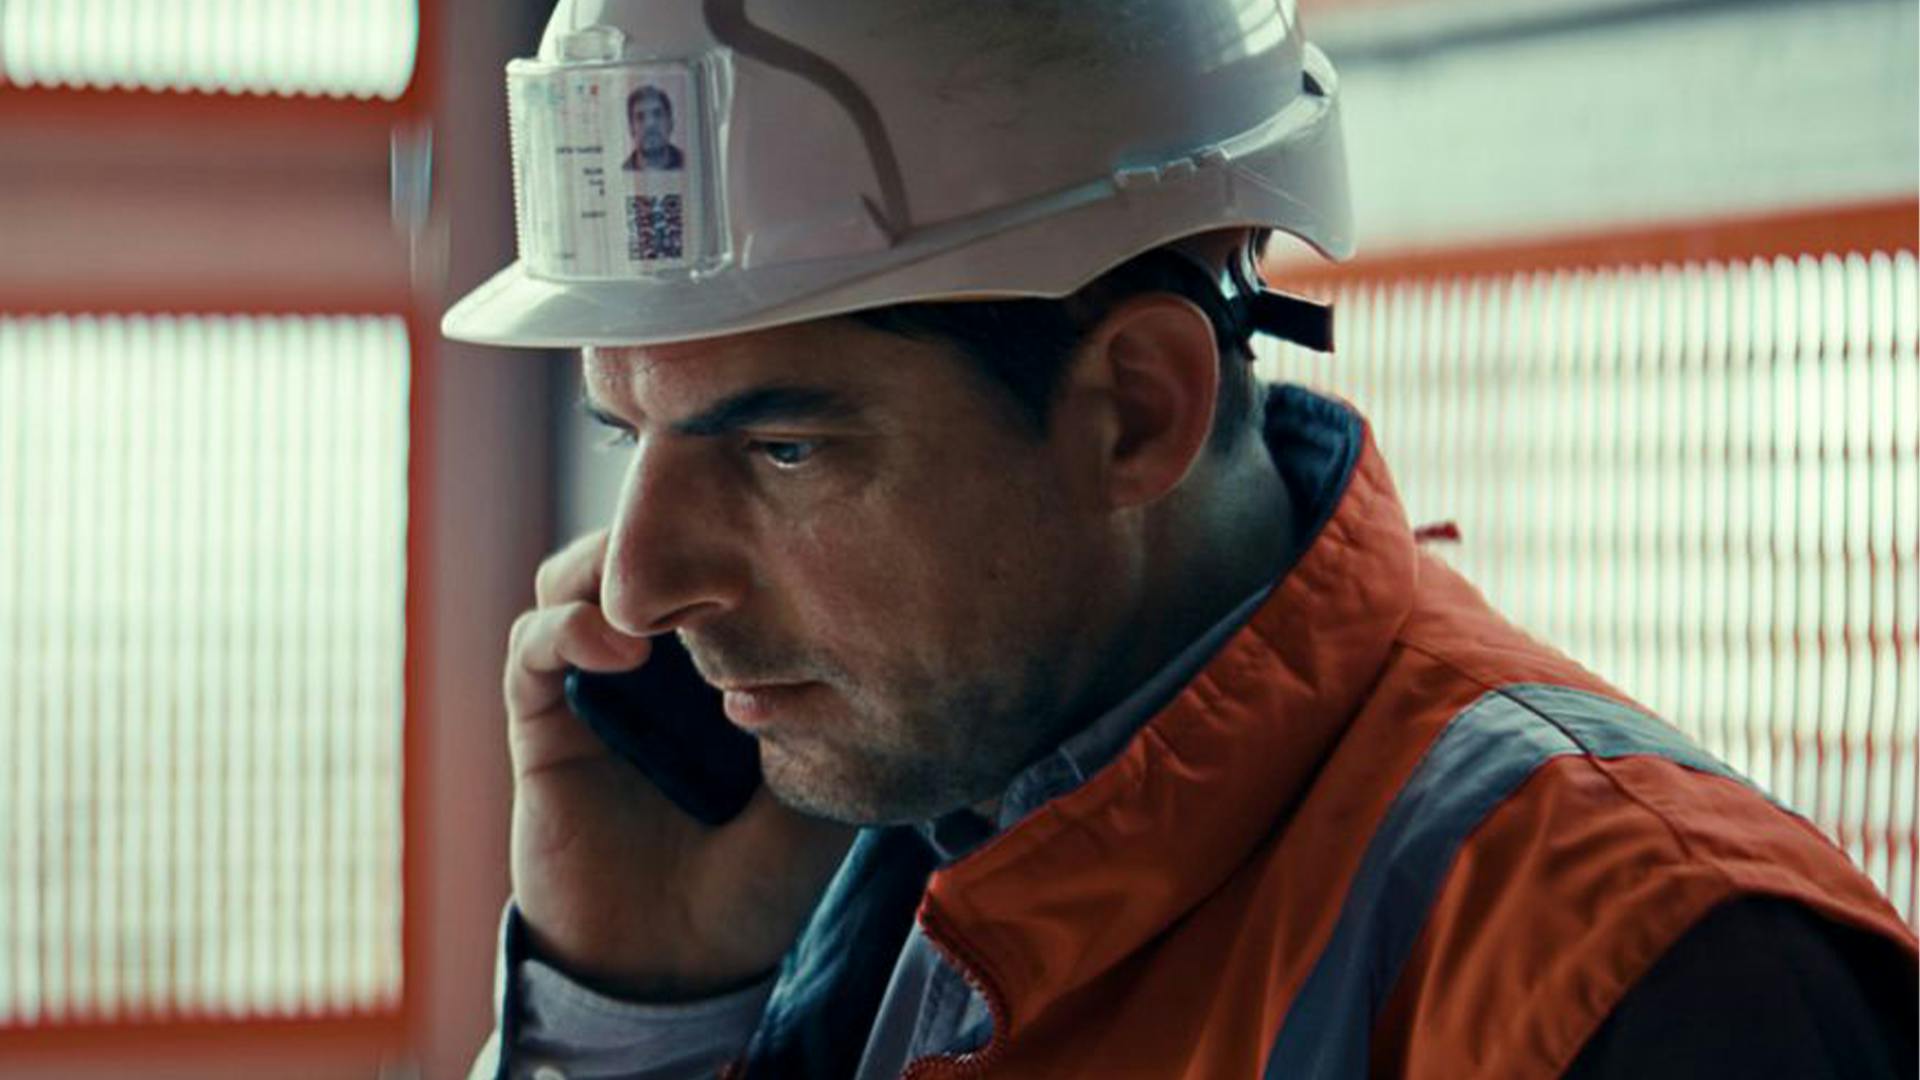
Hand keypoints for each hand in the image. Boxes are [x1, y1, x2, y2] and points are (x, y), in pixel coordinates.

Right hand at [503, 530, 854, 999]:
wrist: (677, 968)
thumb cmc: (755, 884)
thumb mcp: (821, 792)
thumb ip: (827, 716)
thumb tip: (852, 633)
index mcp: (718, 662)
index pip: (710, 560)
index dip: (730, 529)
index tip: (772, 521)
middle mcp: (654, 663)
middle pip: (639, 550)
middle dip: (666, 525)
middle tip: (708, 529)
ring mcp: (593, 685)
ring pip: (576, 579)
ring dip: (609, 564)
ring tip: (662, 596)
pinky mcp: (541, 721)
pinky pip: (532, 648)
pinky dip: (565, 627)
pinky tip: (619, 648)